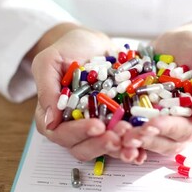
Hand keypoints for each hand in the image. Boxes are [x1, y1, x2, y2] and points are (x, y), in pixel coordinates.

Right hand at [31, 24, 124, 160]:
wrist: (92, 43)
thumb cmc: (67, 49)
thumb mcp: (50, 61)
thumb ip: (47, 89)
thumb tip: (49, 121)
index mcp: (53, 116)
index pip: (61, 133)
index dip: (79, 133)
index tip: (97, 126)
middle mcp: (72, 127)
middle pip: (83, 148)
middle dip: (102, 144)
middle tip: (119, 135)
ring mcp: (94, 128)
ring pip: (103, 148)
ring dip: (119, 148)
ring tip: (134, 139)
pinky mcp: (114, 124)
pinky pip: (122, 141)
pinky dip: (132, 145)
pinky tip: (143, 148)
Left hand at [120, 20, 191, 158]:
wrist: (184, 41)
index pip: (186, 130)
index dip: (168, 129)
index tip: (152, 125)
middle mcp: (178, 124)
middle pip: (163, 141)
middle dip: (144, 139)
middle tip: (126, 135)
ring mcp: (158, 119)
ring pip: (145, 138)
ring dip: (129, 139)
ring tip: (114, 133)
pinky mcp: (141, 110)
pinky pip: (129, 123)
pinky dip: (118, 126)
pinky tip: (104, 124)